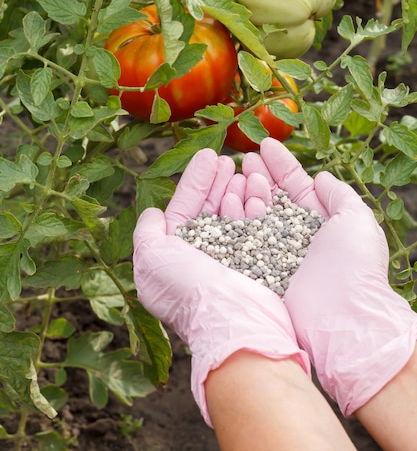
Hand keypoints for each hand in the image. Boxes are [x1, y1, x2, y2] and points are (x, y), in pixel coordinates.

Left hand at [133, 148, 309, 424]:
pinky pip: (258, 225)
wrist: (232, 321)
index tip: (210, 155)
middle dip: (220, 181)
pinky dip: (258, 204)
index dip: (197, 180)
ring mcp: (234, 258)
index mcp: (178, 253)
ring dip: (240, 188)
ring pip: (236, 214)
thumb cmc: (186, 289)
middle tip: (230, 158)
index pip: (186, 207)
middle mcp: (205, 255)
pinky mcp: (260, 261)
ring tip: (247, 167)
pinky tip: (259, 186)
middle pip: (213, 208)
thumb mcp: (151, 259)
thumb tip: (152, 214)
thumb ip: (147, 234)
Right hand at [244, 138, 416, 416]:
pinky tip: (227, 197)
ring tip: (235, 172)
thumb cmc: (354, 267)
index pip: (297, 187)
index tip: (265, 146)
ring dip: (245, 191)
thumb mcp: (356, 221)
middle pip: (272, 198)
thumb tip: (323, 175)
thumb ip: (340, 194)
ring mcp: (275, 253)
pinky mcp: (257, 269)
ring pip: (255, 215)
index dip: (281, 165)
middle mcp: (296, 237)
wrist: (341, 320)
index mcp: (320, 224)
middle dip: (258, 175)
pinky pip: (243, 237)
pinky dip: (235, 216)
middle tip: (243, 157)